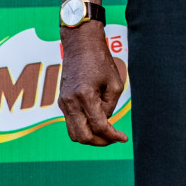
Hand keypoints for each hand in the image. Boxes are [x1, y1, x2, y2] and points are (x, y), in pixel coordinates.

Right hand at [57, 25, 128, 145]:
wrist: (80, 43)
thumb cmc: (100, 60)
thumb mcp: (115, 83)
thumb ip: (110, 106)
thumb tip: (105, 121)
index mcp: (85, 96)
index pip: (99, 126)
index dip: (112, 136)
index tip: (123, 138)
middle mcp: (70, 101)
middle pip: (82, 137)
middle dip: (99, 142)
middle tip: (113, 139)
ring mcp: (63, 102)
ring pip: (73, 133)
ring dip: (89, 137)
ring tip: (105, 133)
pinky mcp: (62, 100)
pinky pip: (71, 122)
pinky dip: (83, 127)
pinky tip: (96, 121)